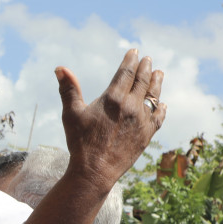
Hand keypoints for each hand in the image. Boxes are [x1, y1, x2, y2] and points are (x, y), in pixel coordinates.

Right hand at [57, 49, 165, 190]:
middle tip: (148, 60)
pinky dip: (161, 108)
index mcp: (113, 98)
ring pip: (154, 96)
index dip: (130, 61)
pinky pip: (158, 117)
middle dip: (145, 68)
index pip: (126, 73)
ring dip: (157, 83)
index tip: (134, 52)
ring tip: (159, 74)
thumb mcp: (71, 114)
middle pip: (142, 81)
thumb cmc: (79, 142)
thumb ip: (68, 89)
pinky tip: (162, 104)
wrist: (95, 171)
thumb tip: (60, 68)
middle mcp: (131, 106)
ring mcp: (141, 120)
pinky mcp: (147, 135)